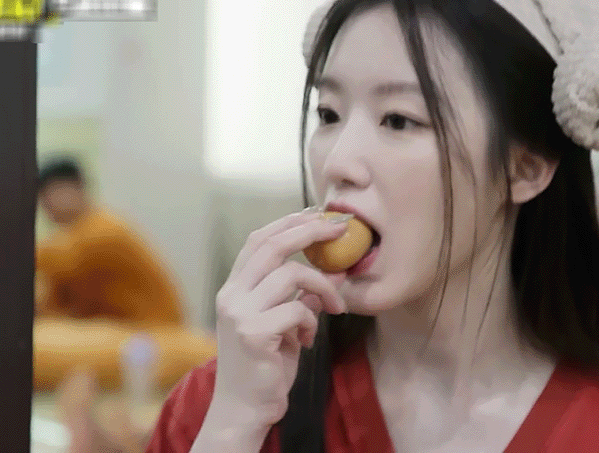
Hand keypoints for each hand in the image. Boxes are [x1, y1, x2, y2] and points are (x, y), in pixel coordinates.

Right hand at [208, 208, 349, 429]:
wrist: (245, 409)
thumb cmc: (266, 365)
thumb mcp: (286, 324)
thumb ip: (302, 296)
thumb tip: (335, 271)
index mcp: (234, 288)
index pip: (258, 240)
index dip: (289, 222)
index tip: (318, 215)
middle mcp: (231, 295)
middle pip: (272, 245)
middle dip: (310, 231)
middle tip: (341, 228)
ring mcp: (239, 313)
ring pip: (292, 275)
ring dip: (324, 287)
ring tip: (334, 309)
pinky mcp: (254, 333)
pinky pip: (298, 309)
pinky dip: (312, 321)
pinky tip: (307, 340)